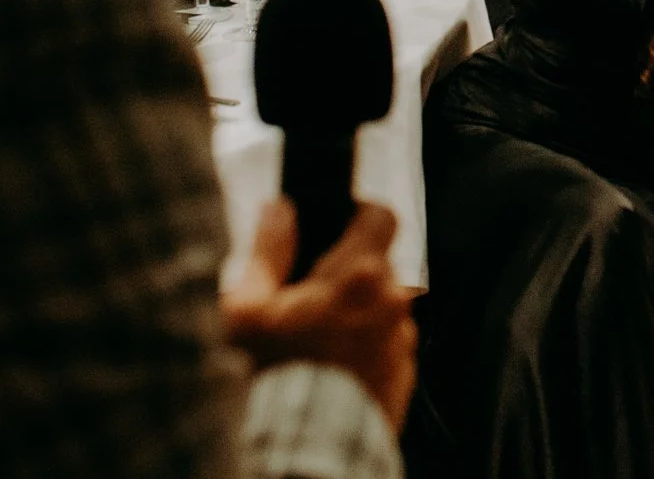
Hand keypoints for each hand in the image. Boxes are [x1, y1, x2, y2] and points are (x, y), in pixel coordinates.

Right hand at [222, 198, 417, 431]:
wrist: (307, 445)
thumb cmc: (276, 375)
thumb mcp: (249, 310)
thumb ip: (268, 252)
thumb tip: (278, 209)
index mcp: (358, 274)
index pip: (382, 216)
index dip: (361, 214)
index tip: (338, 226)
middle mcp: (391, 300)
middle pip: (378, 265)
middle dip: (348, 274)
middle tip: (311, 297)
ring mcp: (401, 338)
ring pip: (382, 307)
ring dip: (358, 313)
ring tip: (318, 340)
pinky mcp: (404, 372)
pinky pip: (386, 345)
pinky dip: (365, 348)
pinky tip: (332, 366)